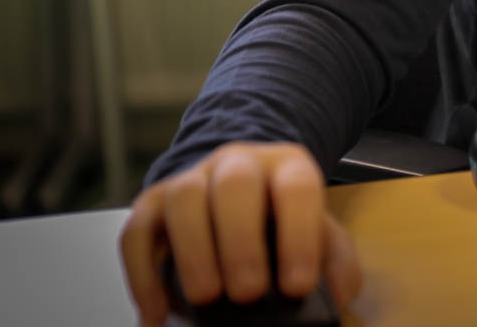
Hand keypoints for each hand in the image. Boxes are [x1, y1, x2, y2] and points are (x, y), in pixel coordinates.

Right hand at [119, 142, 362, 325]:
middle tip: (248, 294)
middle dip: (241, 242)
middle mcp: (237, 164)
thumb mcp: (317, 231)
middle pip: (235, 185)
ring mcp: (191, 178)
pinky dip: (142, 275)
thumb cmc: (280, 220)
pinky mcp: (151, 203)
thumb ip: (335, 259)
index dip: (298, 236)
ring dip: (194, 250)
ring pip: (184, 196)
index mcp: (286, 166)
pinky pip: (136, 231)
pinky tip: (157, 313)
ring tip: (206, 297)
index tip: (296, 287)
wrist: (238, 191)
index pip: (296, 188)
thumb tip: (340, 293)